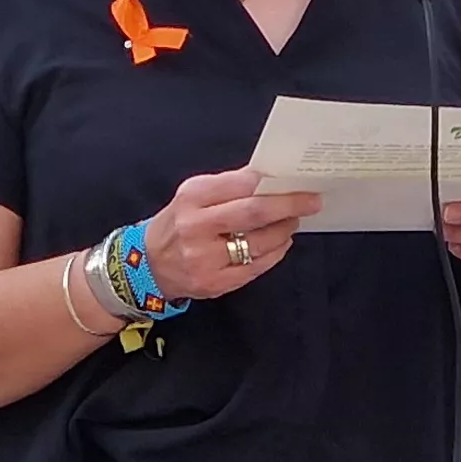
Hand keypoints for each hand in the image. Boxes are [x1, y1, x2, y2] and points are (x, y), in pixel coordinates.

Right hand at [138, 169, 322, 300]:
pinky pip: (256, 267)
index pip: (240, 185)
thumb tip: (270, 179)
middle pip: (253, 213)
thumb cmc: (178, 223)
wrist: (148, 265)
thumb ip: (228, 186)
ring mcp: (205, 258)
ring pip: (259, 243)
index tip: (295, 181)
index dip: (272, 183)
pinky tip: (280, 243)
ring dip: (284, 230)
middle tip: (312, 201)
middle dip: (288, 205)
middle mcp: (196, 227)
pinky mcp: (214, 282)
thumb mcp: (193, 195)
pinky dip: (275, 252)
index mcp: (192, 198)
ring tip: (292, 221)